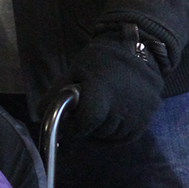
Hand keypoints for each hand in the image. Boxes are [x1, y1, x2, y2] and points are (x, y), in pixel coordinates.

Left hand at [46, 23, 163, 141]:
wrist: (136, 50)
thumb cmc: (99, 60)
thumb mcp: (73, 72)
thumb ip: (56, 94)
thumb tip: (39, 114)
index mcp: (101, 91)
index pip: (86, 122)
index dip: (74, 126)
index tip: (70, 121)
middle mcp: (123, 105)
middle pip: (98, 130)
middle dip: (86, 127)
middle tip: (83, 114)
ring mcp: (139, 112)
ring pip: (112, 136)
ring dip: (101, 131)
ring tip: (98, 112)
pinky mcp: (149, 117)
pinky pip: (127, 137)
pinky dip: (115, 134)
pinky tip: (109, 120)